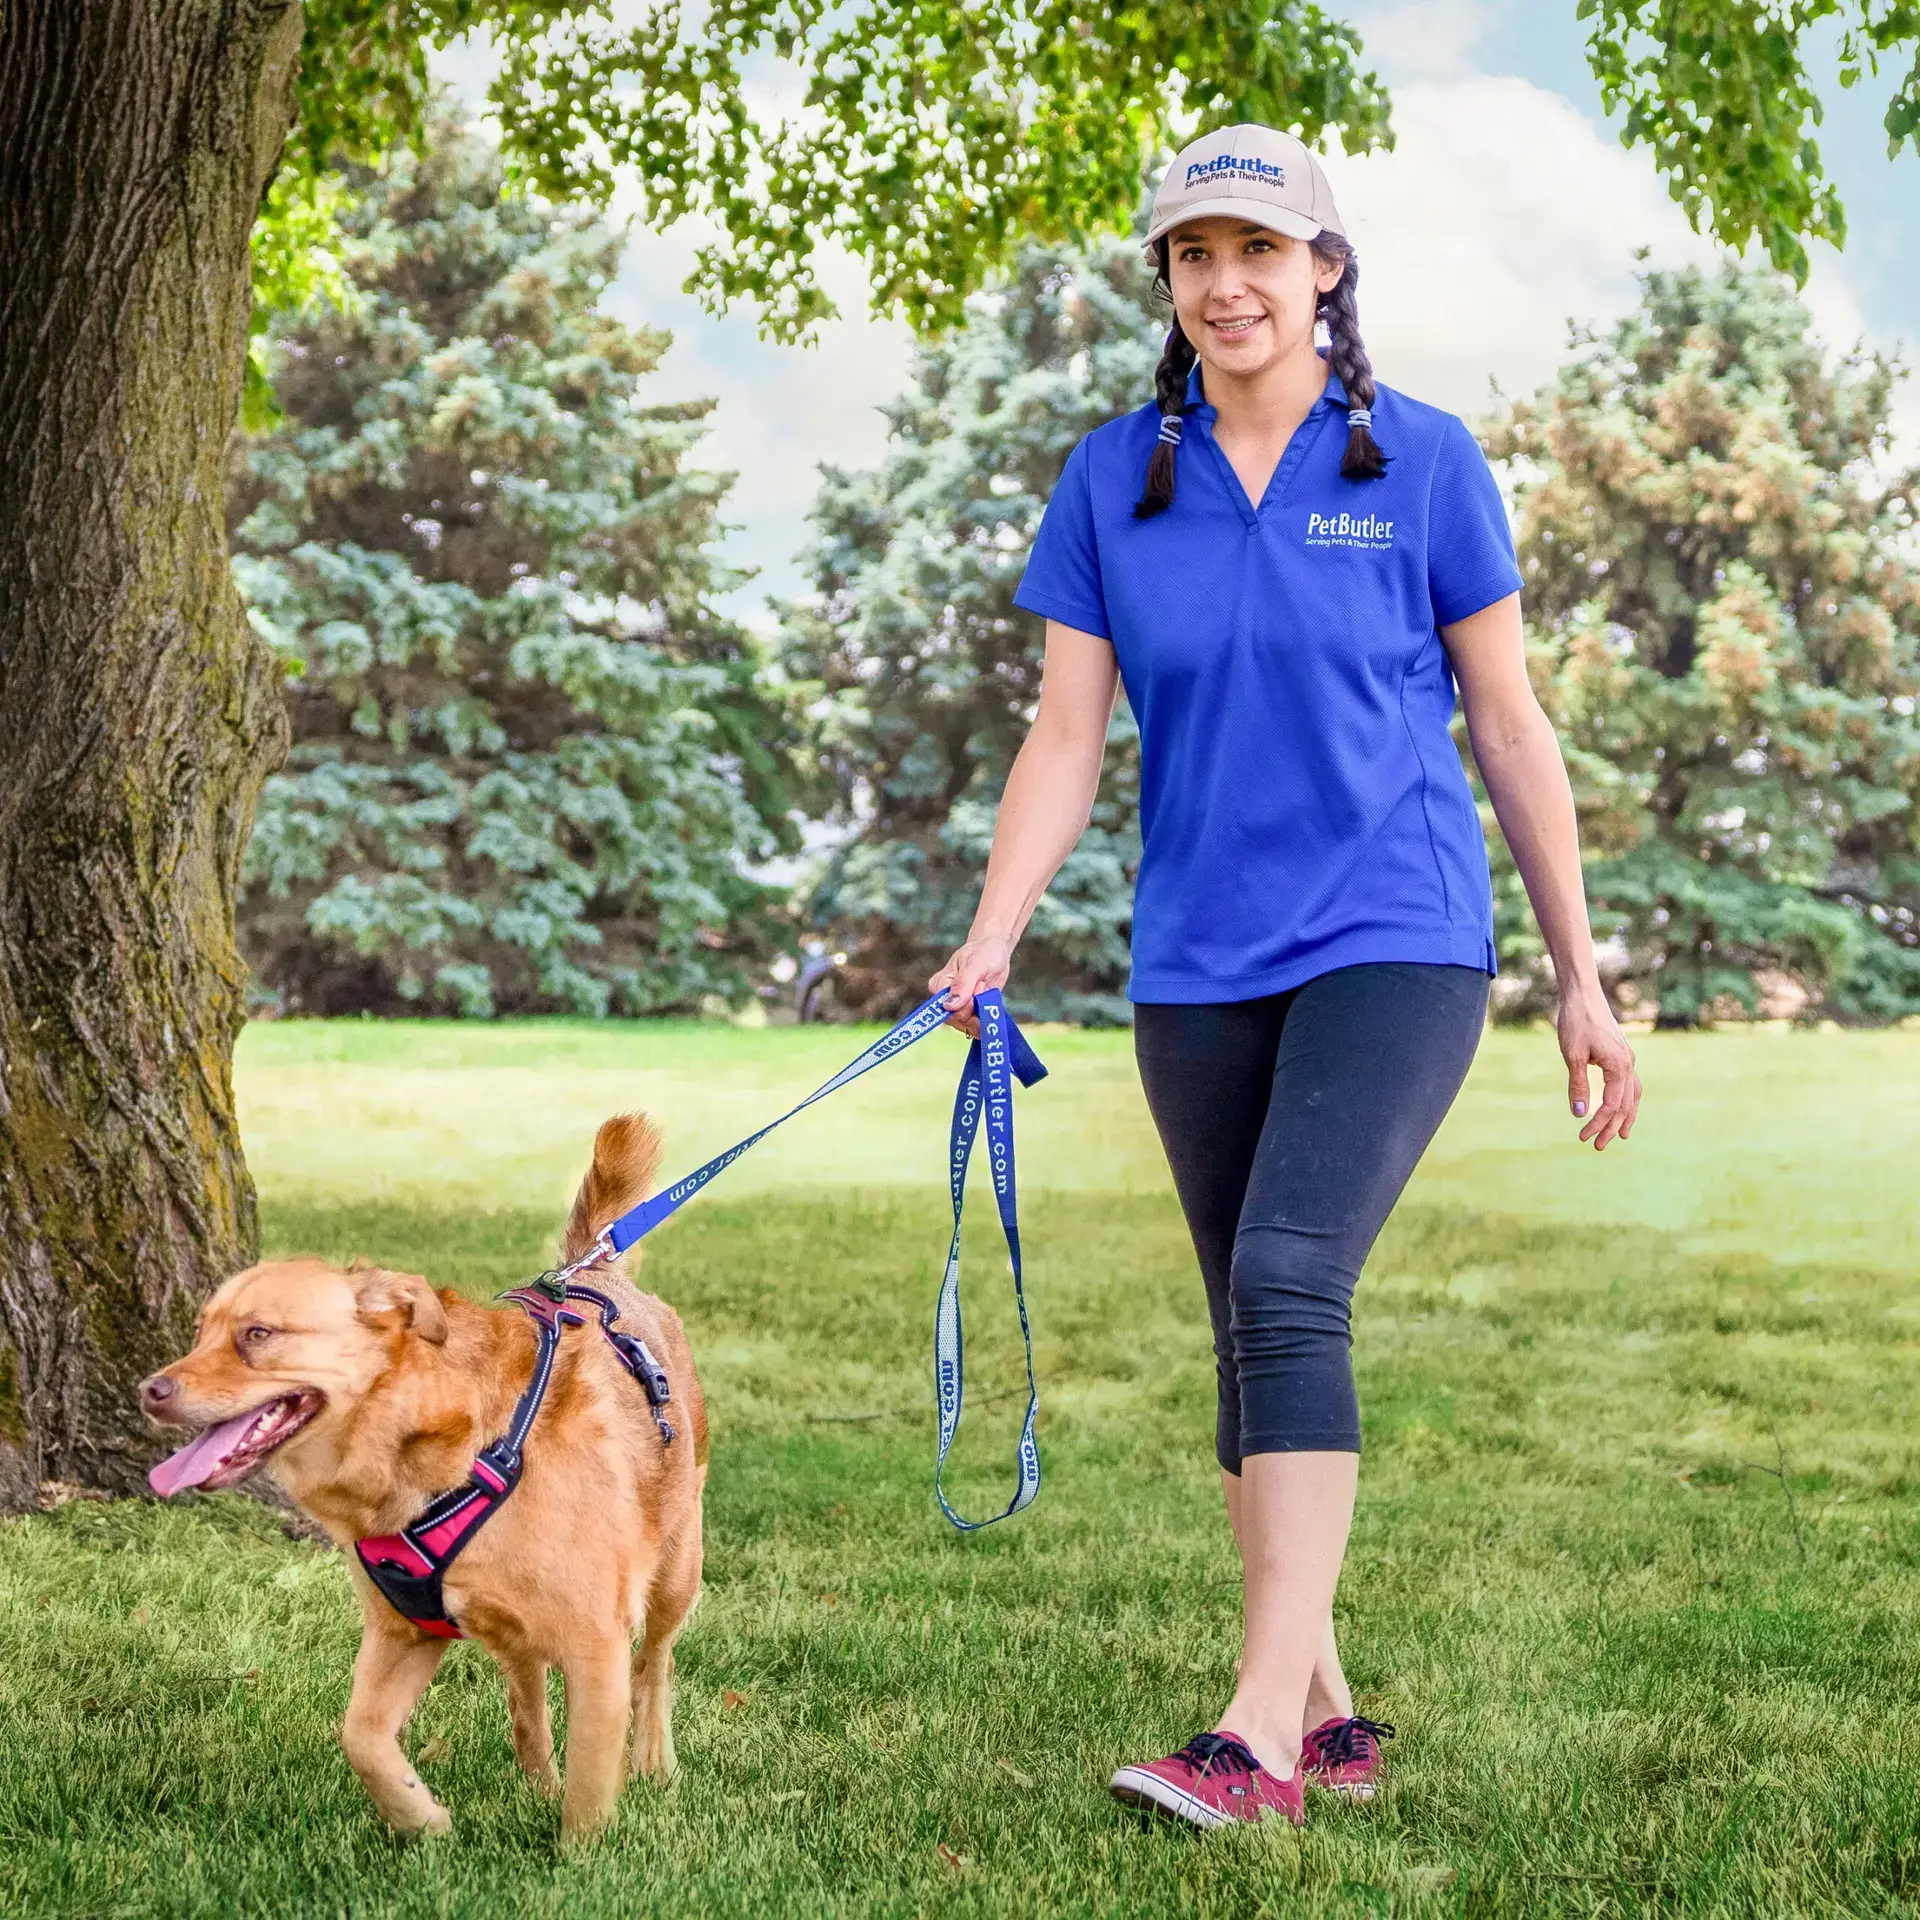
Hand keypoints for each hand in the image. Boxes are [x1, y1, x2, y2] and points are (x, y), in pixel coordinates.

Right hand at [929, 933, 1013, 1036]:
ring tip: (986, 991)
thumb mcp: (975, 963)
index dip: (966, 1002)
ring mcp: (957, 1010)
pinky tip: (990, 1004)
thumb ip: (962, 984)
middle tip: (983, 985)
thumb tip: (949, 1006)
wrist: (995, 954)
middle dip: (976, 1005)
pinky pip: (976, 1028)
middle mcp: (944, 1000)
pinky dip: (987, 1019)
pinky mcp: (970, 1016)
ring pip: (968, 1025)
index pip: (946, 1007)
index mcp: (939, 985)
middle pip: (957, 1018)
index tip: (979, 984)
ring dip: (983, 1011)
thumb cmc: (983, 953)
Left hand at [1558, 985, 1640, 1149]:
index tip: (1583, 1137)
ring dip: (1625, 1116)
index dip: (1598, 1123)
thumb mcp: (1572, 1055)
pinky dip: (1626, 1100)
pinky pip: (1629, 1084)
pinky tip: (1620, 1107)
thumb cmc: (1576, 1021)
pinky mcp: (1621, 1054)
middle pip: (1625, 1104)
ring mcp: (1627, 1059)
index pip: (1612, 1105)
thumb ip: (1578, 1085)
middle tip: (1598, 1146)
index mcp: (1619, 1066)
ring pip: (1632, 1095)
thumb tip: (1580, 1114)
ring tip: (1619, 1134)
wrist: (1582, 994)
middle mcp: (1628, 1064)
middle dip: (1612, 1127)